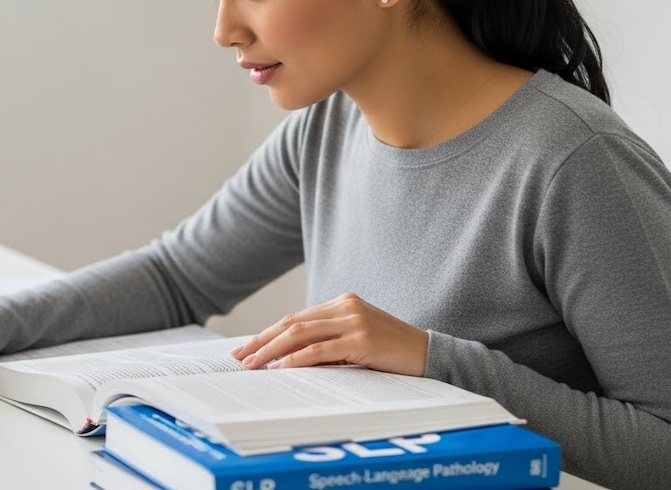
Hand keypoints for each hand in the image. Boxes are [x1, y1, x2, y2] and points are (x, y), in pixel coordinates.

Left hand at [229, 293, 427, 375]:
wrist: (431, 354)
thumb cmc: (392, 352)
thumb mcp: (356, 341)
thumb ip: (328, 342)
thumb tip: (287, 359)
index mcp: (342, 303)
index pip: (296, 318)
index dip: (268, 333)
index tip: (247, 347)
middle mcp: (345, 306)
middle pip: (292, 323)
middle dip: (261, 341)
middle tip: (239, 357)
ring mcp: (354, 321)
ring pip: (300, 334)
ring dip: (271, 350)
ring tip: (252, 365)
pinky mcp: (362, 339)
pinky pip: (320, 350)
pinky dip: (296, 359)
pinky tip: (280, 368)